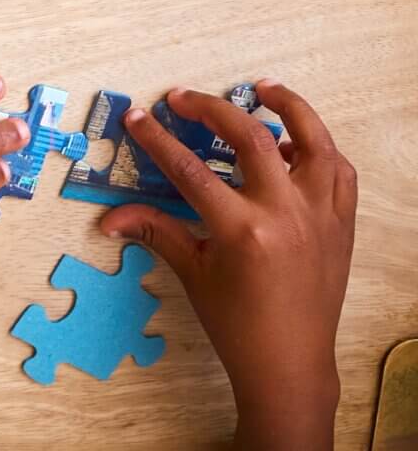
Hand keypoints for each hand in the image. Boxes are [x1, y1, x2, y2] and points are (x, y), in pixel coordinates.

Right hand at [100, 84, 354, 450]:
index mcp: (243, 229)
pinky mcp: (342, 224)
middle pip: (250, 138)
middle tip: (183, 97)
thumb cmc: (236, 322)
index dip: (157, 139)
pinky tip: (299, 141)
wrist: (290, 361)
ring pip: (314, 142)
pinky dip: (320, 149)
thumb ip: (156, 232)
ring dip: (290, 108)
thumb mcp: (193, 273)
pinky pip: (339, 173)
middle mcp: (286, 214)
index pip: (190, 168)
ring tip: (264, 89)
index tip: (137, 117)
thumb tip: (108, 218)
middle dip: (212, 109)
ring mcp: (320, 216)